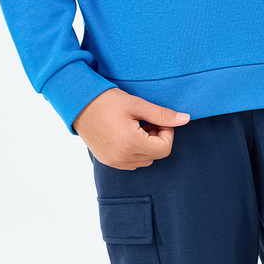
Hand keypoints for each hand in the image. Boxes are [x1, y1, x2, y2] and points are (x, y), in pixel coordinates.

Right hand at [73, 89, 189, 168]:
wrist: (78, 104)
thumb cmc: (107, 101)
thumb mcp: (138, 105)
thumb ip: (163, 115)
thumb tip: (186, 119)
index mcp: (131, 144)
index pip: (165, 149)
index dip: (167, 132)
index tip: (157, 119)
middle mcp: (122, 158)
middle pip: (156, 156)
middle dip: (157, 138)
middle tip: (146, 121)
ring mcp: (113, 162)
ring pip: (145, 160)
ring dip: (147, 145)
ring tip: (135, 127)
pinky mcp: (107, 161)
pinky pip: (131, 162)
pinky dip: (135, 150)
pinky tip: (126, 134)